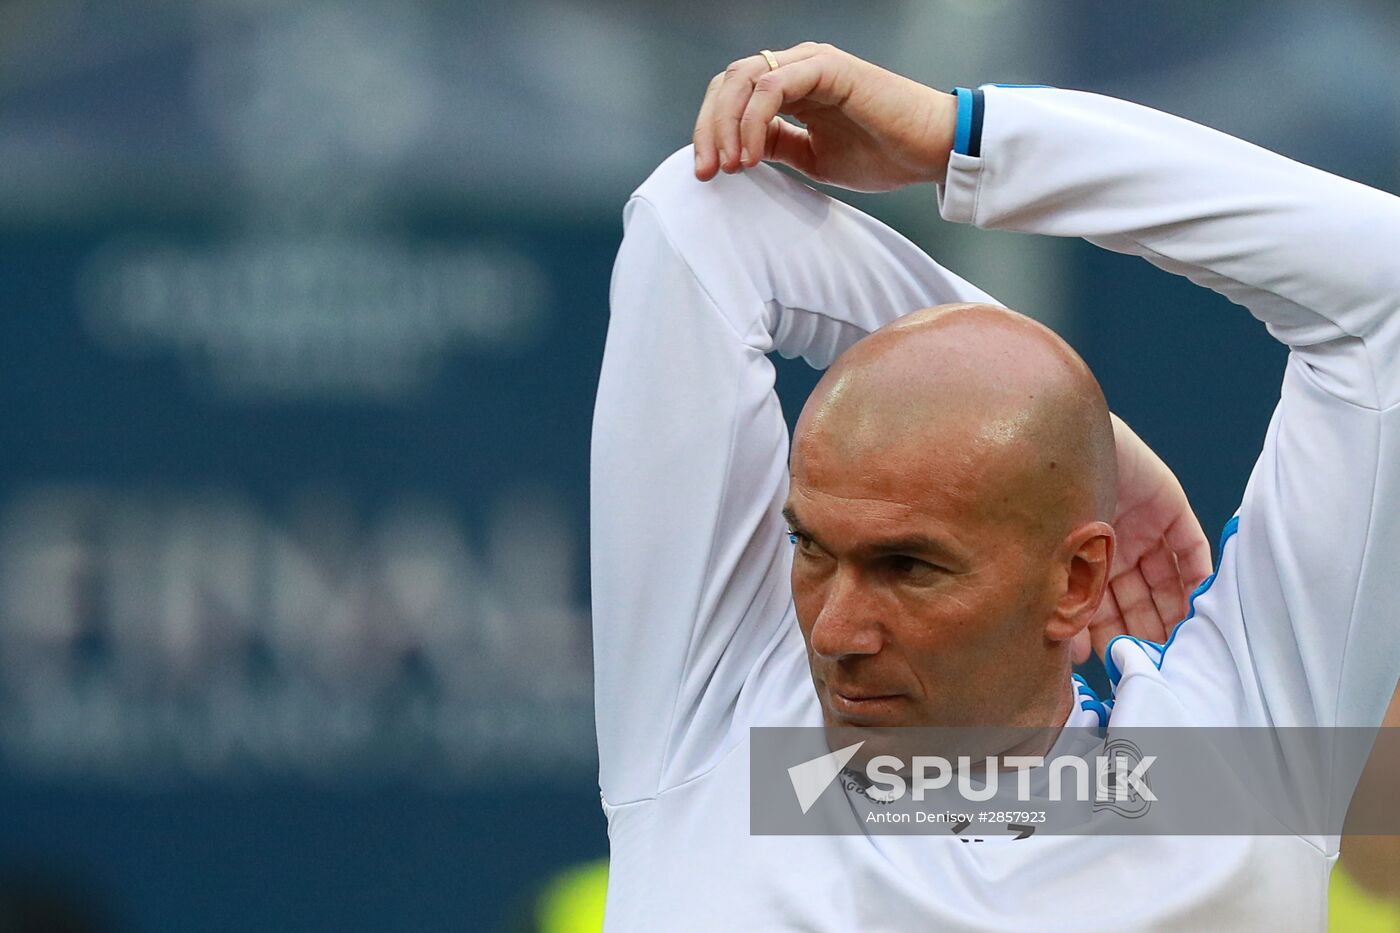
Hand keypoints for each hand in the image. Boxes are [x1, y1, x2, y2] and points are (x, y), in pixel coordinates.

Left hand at [692, 43, 957, 191]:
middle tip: (706, 172)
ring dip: (725, 125)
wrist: (932, 151)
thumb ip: (776, 146)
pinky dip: (752, 121)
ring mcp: (811, 64)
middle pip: (728, 84)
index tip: (707, 175)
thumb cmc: (884, 154)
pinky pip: (772, 87)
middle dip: (708, 129)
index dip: (710, 132)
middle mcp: (796, 68)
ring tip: (729, 167)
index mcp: (791, 87)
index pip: (732, 97)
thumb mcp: (812, 158)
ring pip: (743, 80)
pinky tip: (750, 155)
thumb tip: (738, 151)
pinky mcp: (827, 68)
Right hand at [1072, 415, 1213, 663]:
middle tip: (1158, 664)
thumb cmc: (1041, 504)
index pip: (1103, 605)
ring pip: (1167, 581)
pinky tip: (1200, 606)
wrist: (1055, 449)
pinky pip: (1191, 549)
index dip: (1112, 636)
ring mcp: (1145, 527)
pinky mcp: (1170, 508)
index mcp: (1082, 556)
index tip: (1121, 666)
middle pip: (1138, 598)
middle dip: (1146, 631)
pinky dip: (1198, 578)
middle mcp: (1115, 544)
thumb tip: (1075, 658)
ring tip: (1182, 646)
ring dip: (1175, 613)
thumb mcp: (1054, 567)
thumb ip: (1067, 608)